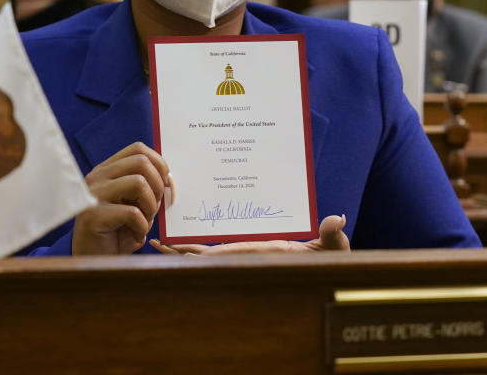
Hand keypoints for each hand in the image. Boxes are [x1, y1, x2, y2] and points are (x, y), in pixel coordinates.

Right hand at [71, 142, 172, 254]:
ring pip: (138, 183)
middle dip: (158, 185)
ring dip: (151, 206)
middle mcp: (97, 177)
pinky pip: (132, 213)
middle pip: (141, 162)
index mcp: (107, 171)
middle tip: (155, 207)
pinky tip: (135, 236)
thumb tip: (169, 179)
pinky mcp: (93, 216)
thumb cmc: (118, 233)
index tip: (166, 184)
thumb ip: (148, 188)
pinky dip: (142, 227)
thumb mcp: (135, 204)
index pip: (138, 149)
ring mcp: (92, 195)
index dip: (159, 163)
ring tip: (144, 222)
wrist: (95, 262)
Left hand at [149, 214, 348, 254]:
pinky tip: (180, 239)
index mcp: (256, 254)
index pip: (219, 255)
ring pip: (206, 253)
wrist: (325, 265)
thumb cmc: (325, 260)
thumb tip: (335, 220)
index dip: (192, 253)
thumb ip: (331, 236)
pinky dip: (196, 245)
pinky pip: (216, 249)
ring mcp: (244, 253)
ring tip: (157, 239)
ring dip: (183, 248)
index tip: (168, 245)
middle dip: (178, 251)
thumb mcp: (330, 248)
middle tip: (151, 241)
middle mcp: (245, 256)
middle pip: (203, 257)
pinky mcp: (246, 248)